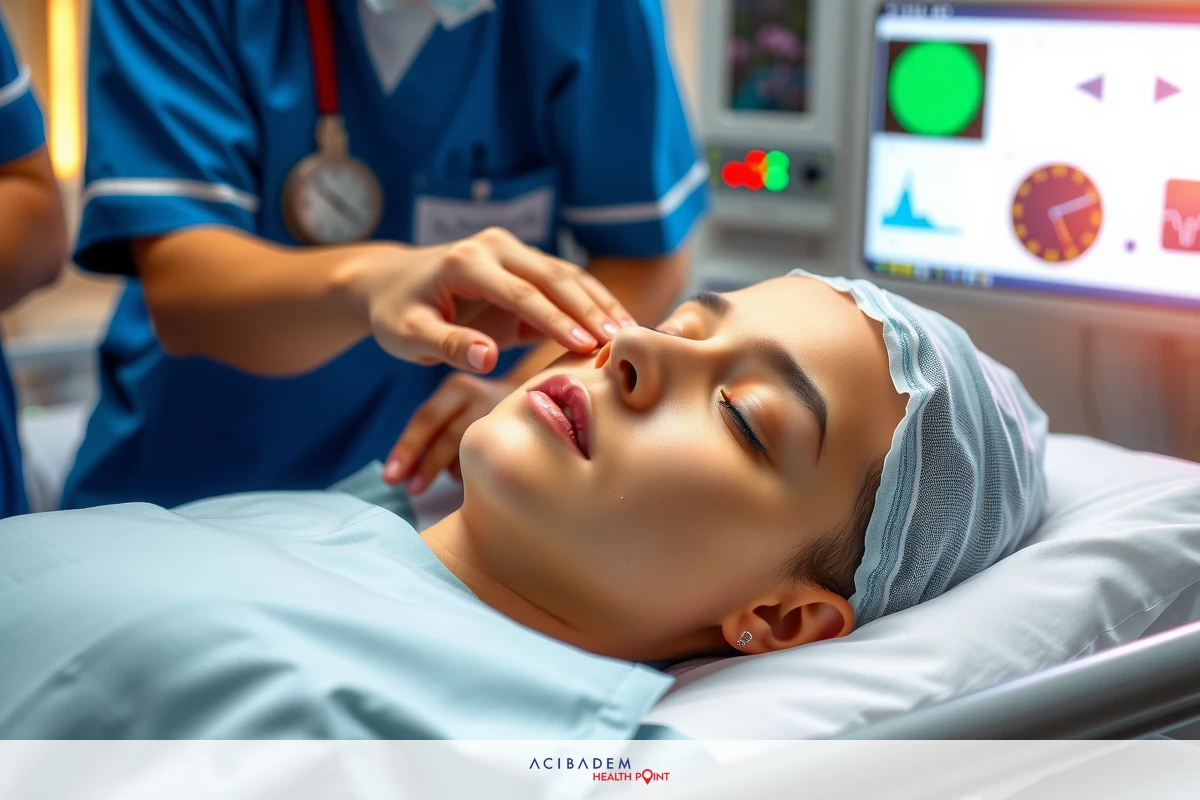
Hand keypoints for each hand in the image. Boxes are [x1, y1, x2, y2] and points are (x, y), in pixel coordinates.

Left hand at [339, 227, 634, 373]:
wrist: (391, 284)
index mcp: (467, 261)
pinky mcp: (525, 266)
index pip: (521, 292)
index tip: (586, 346)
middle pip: (554, 278)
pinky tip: (616, 327)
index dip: (556, 320)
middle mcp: (495, 246)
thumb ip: (448, 345)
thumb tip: (486, 358)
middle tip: (623, 342)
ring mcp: (513, 251)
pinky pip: (566, 282)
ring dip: (600, 304)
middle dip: (591, 310)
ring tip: (630, 336)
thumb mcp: (408, 336)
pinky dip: (593, 303)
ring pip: (567, 275)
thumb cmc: (397, 314)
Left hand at [381, 371, 516, 492]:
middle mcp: (482, 397)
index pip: (426, 418)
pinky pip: (488, 465)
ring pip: (469, 455)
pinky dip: (476, 474)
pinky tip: (480, 469)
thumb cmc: (479, 410)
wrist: (537, 400)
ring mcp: (503, 417)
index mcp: (458, 388)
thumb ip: (432, 431)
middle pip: (448, 438)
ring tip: (457, 471)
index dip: (407, 449)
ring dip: (455, 470)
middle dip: (427, 467)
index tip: (390, 478)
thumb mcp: (457, 406)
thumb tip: (399, 473)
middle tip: (411, 491)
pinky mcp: (521, 436)